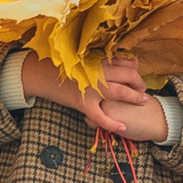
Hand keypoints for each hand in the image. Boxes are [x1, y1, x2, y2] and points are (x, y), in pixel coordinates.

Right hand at [20, 54, 168, 141]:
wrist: (38, 73)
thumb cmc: (58, 63)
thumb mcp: (80, 56)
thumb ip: (98, 57)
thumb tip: (114, 58)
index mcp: (97, 59)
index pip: (125, 63)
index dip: (135, 68)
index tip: (137, 72)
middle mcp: (97, 72)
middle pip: (128, 77)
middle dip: (139, 83)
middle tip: (143, 88)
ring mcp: (91, 88)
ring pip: (120, 93)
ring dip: (134, 97)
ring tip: (143, 100)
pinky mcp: (82, 103)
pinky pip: (100, 116)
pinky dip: (112, 123)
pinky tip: (123, 127)